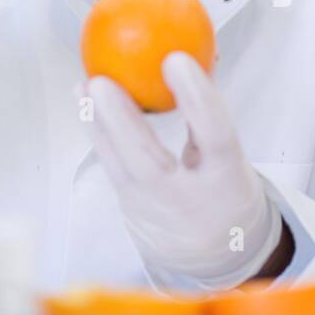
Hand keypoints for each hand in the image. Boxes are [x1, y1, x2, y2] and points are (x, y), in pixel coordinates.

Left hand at [86, 52, 281, 288]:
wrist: (217, 256)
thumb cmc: (226, 192)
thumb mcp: (232, 158)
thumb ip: (208, 118)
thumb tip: (188, 58)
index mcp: (227, 182)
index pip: (215, 136)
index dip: (197, 98)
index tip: (176, 59)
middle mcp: (189, 202)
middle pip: (149, 163)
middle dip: (121, 122)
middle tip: (101, 82)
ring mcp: (155, 213)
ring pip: (119, 169)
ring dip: (96, 125)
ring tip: (82, 86)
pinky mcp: (130, 213)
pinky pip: (111, 170)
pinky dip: (97, 136)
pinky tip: (85, 106)